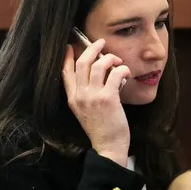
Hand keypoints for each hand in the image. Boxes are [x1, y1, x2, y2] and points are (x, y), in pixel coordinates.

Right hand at [62, 41, 131, 164]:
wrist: (108, 146)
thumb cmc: (101, 129)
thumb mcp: (85, 111)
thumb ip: (86, 94)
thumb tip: (99, 72)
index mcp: (72, 99)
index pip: (65, 72)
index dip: (67, 56)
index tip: (71, 46)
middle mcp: (80, 96)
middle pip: (82, 63)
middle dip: (92, 48)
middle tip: (101, 43)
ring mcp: (93, 96)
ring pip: (99, 65)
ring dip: (110, 58)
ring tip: (117, 61)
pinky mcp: (108, 98)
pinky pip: (115, 73)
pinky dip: (122, 69)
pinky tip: (126, 73)